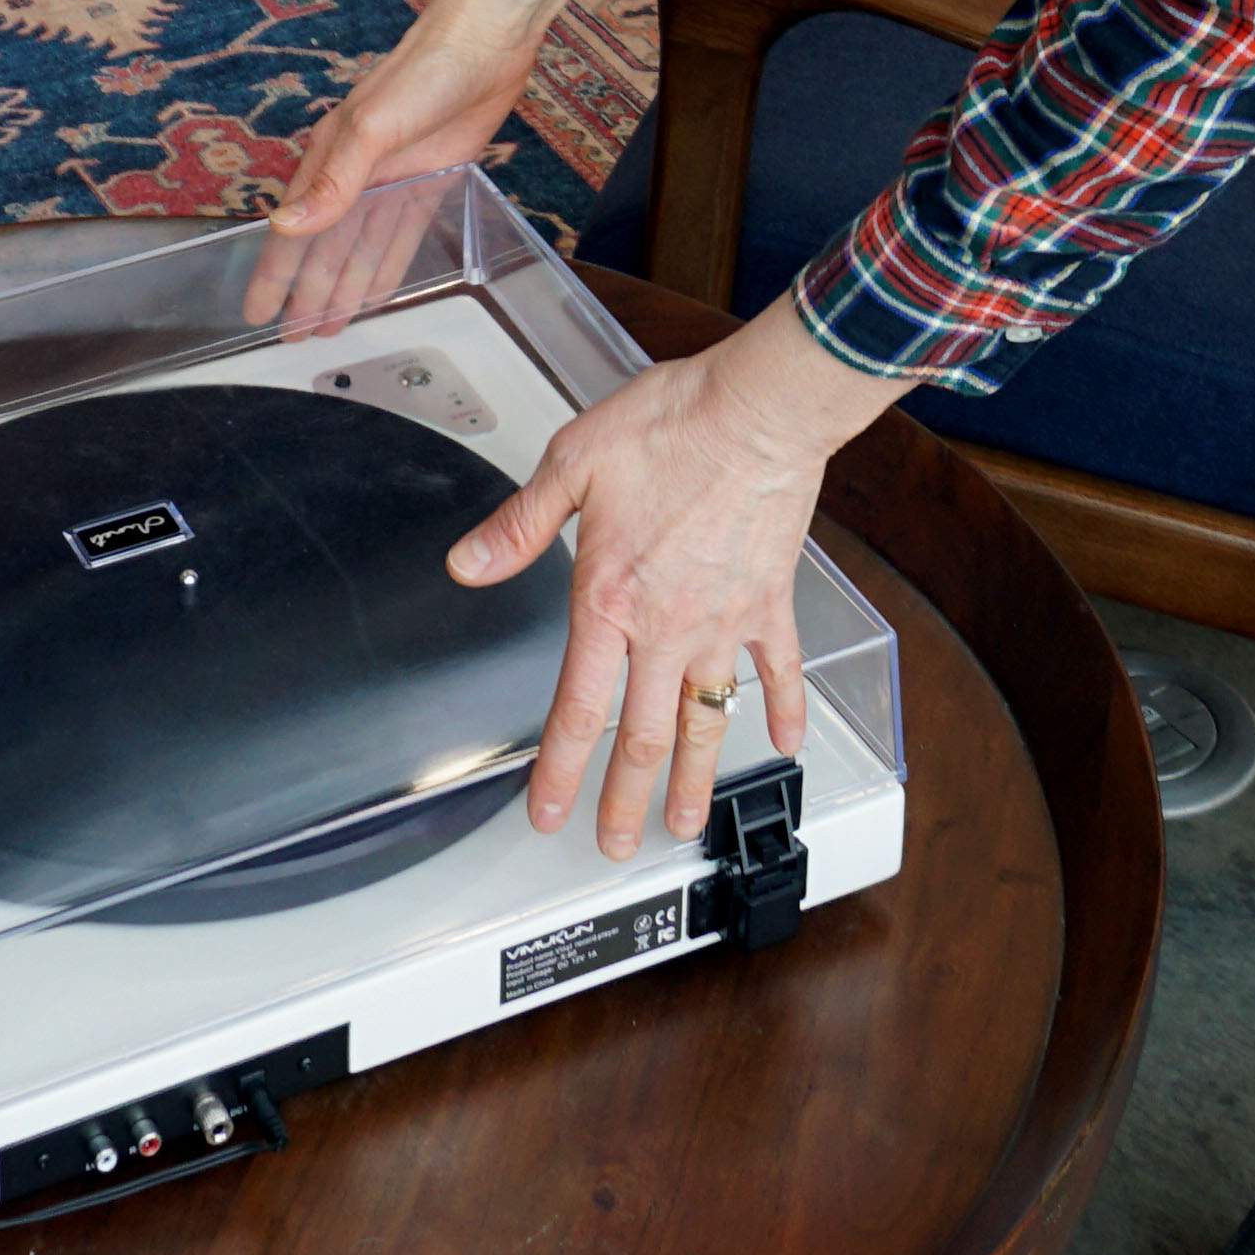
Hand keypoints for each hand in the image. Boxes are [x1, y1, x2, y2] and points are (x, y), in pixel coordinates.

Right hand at [250, 0, 615, 329]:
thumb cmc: (422, 72)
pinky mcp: (430, 180)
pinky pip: (401, 236)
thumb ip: (333, 183)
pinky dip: (385, 267)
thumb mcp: (371, 128)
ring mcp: (393, 179)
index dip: (275, 275)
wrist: (485, 43)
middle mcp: (356, 174)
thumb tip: (286, 227)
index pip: (294, 232)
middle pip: (326, 250)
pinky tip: (375, 292)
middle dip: (308, 294)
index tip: (257, 313)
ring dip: (344, 288)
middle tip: (293, 338)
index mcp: (329, 159)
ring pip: (361, 249)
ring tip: (328, 326)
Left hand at [454, 307, 894, 848]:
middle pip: (643, 736)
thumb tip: (468, 564)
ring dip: (695, 778)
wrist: (758, 409)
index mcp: (610, 597)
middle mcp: (668, 625)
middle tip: (615, 844)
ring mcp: (725, 621)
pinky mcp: (770, 601)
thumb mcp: (574, 463)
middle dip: (625, 799)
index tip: (549, 813)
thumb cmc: (674, 425)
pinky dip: (783, 709)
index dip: (560, 771)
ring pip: (706, 720)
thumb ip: (519, 525)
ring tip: (686, 822)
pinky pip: (779, 670)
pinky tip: (785, 740)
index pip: (577, 707)